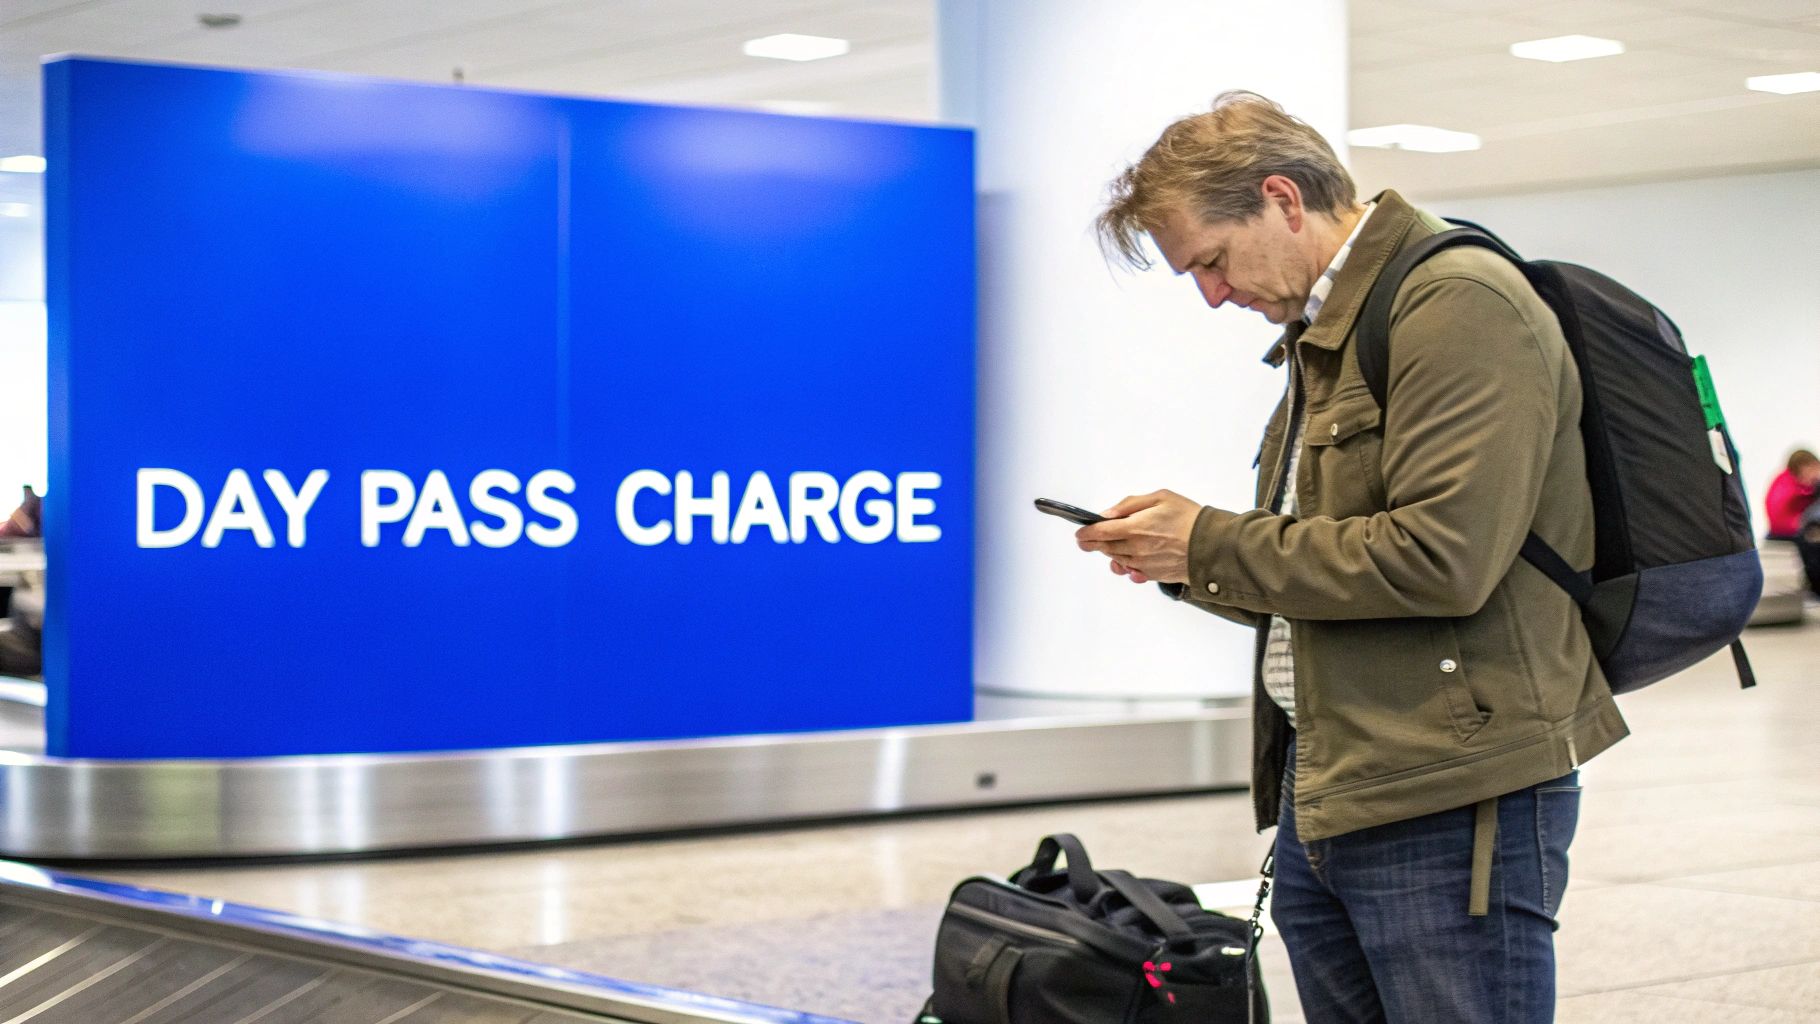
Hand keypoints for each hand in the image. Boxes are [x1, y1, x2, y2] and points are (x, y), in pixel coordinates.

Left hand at [1075, 489, 1201, 584]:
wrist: (1213, 546)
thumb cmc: (1190, 518)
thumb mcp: (1161, 498)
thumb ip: (1130, 505)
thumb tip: (1108, 513)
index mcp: (1134, 528)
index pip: (1099, 533)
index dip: (1086, 533)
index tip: (1080, 533)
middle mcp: (1135, 549)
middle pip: (1104, 548)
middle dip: (1093, 543)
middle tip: (1086, 540)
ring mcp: (1143, 565)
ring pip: (1116, 560)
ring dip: (1110, 553)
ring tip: (1111, 545)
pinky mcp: (1152, 575)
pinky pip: (1132, 571)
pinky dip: (1127, 564)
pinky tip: (1129, 558)